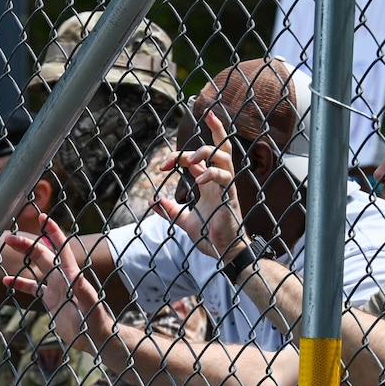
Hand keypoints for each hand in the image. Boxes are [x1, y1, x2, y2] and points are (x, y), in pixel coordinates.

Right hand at [1, 213, 110, 349]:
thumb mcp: (91, 308)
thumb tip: (78, 278)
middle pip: (43, 255)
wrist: (94, 338)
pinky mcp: (50, 299)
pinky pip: (33, 287)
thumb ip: (84, 293)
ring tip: (5, 249)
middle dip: (27, 244)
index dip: (53, 232)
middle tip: (8, 238)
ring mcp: (56, 287)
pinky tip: (6, 281)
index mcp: (71, 276)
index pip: (62, 249)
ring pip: (36, 267)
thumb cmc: (96, 324)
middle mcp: (63, 278)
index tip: (43, 218)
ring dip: (22, 257)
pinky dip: (20, 283)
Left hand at [153, 111, 246, 259]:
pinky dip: (211, 174)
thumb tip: (153, 201)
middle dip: (207, 133)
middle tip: (176, 154)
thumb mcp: (184, 221)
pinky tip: (198, 181)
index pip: (197, 158)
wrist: (224, 251)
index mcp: (208, 182)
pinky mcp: (231, 196)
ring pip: (224, 155)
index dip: (178, 157)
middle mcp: (219, 179)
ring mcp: (227, 186)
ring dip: (206, 151)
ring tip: (188, 161)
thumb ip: (170, 210)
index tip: (161, 166)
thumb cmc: (210, 235)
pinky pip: (225, 177)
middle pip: (219, 145)